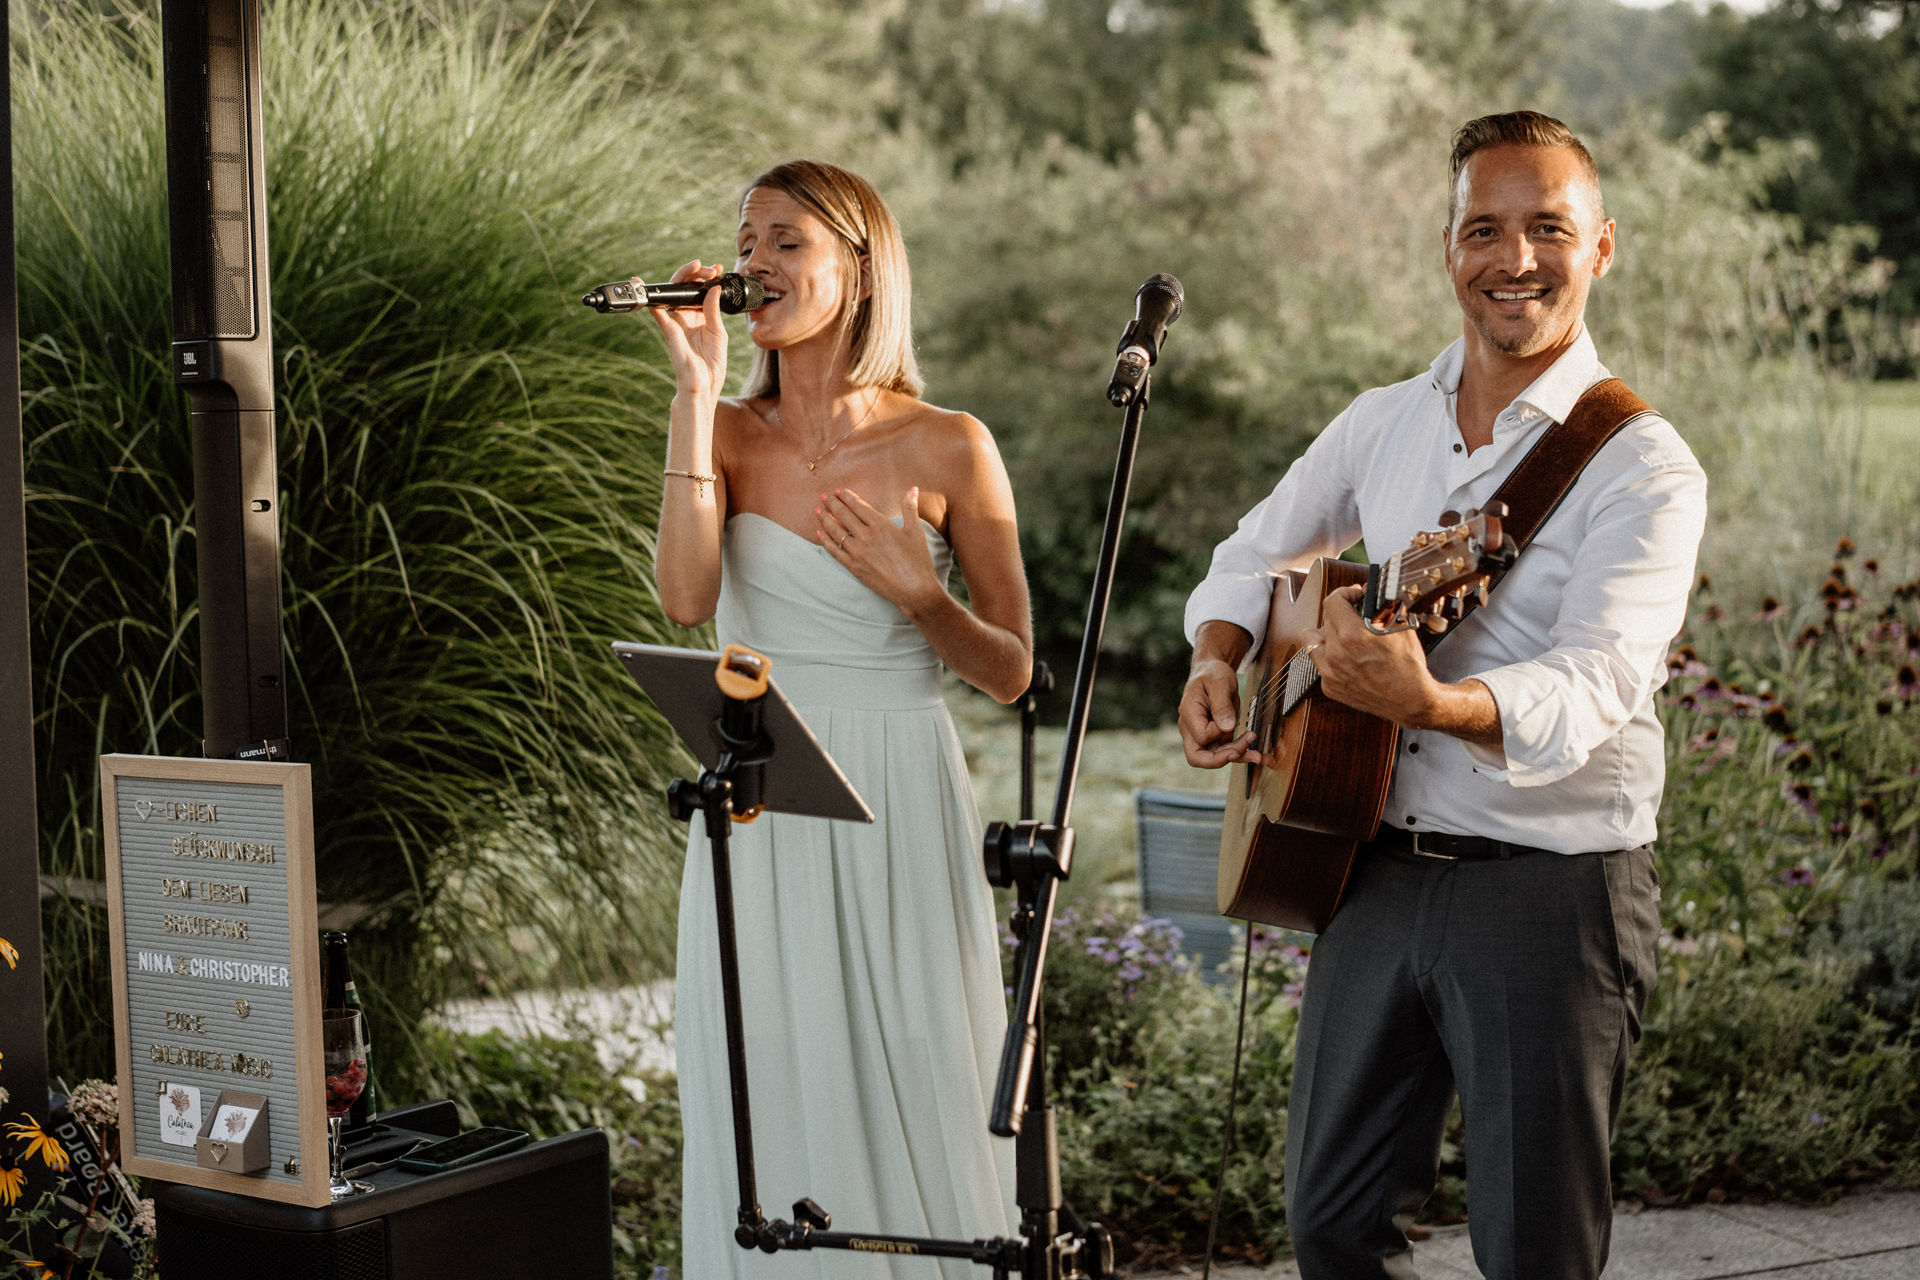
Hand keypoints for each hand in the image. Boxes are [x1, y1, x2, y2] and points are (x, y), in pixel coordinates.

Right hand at [647, 260, 728, 400]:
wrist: (704, 385)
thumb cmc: (712, 364)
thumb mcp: (718, 333)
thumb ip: (714, 310)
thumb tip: (714, 288)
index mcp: (700, 317)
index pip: (699, 290)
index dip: (706, 278)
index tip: (716, 270)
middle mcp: (686, 316)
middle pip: (685, 287)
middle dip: (695, 273)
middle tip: (708, 268)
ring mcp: (676, 322)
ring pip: (672, 293)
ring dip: (682, 277)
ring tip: (695, 267)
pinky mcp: (669, 330)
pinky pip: (658, 311)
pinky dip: (653, 299)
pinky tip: (652, 286)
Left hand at [817, 486, 942, 612]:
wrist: (914, 589)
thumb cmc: (917, 560)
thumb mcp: (915, 531)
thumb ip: (910, 508)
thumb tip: (912, 488)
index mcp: (881, 525)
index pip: (858, 506)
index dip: (846, 497)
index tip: (838, 491)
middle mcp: (866, 537)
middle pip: (844, 516)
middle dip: (833, 504)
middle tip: (824, 496)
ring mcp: (858, 553)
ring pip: (836, 532)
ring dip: (825, 519)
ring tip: (818, 510)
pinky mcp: (854, 567)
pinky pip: (835, 551)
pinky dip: (825, 541)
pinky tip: (819, 533)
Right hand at [1179, 657, 1259, 767]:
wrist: (1213, 673)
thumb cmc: (1212, 674)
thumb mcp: (1218, 683)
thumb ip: (1221, 705)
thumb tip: (1227, 728)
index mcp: (1189, 714)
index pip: (1201, 736)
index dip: (1218, 732)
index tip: (1232, 720)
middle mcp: (1192, 729)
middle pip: (1197, 757)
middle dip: (1221, 759)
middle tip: (1240, 752)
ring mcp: (1204, 735)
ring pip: (1215, 758)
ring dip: (1237, 757)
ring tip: (1258, 755)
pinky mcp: (1217, 737)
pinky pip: (1227, 751)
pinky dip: (1242, 754)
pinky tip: (1257, 754)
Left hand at [1299, 585, 1436, 724]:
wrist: (1411, 700)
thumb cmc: (1408, 667)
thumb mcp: (1399, 627)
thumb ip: (1381, 607)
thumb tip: (1371, 593)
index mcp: (1351, 636)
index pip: (1332, 602)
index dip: (1344, 593)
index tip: (1352, 596)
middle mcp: (1336, 654)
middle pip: (1325, 619)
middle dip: (1340, 614)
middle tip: (1354, 617)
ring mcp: (1330, 672)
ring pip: (1312, 641)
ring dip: (1326, 634)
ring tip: (1342, 636)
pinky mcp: (1329, 686)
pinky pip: (1320, 663)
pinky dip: (1331, 658)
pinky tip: (1347, 658)